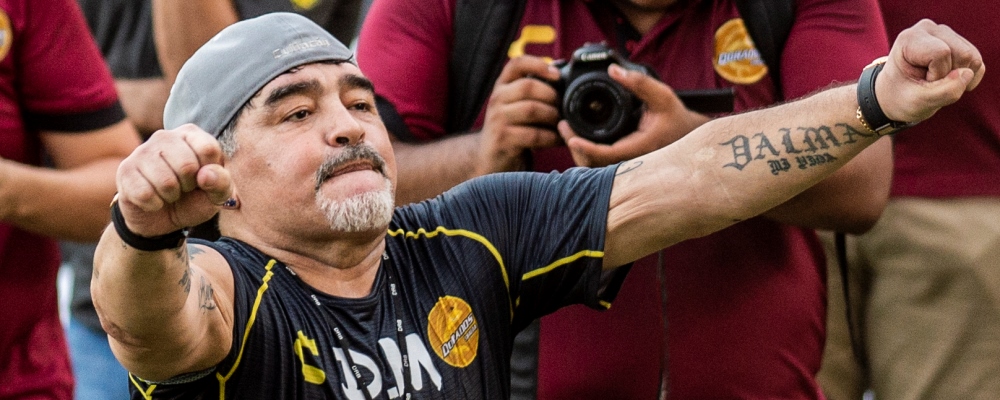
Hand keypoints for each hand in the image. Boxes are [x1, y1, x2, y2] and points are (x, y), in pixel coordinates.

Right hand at [114, 124, 231, 236]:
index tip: (203, 179)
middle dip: (189, 186)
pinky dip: (154, 204)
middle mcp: (165, 136)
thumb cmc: (193, 199)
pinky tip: (153, 200)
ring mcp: (142, 151)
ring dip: (171, 196)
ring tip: (169, 193)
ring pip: (166, 181)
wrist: (161, 218)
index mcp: (191, 134)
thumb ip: (221, 183)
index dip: (210, 174)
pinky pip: (145, 194)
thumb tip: (205, 175)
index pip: (208, 149)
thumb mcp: (216, 195)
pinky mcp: (125, 170)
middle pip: (187, 165)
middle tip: (184, 188)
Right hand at [475, 56, 562, 175]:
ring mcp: (497, 119)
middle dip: (551, 96)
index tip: (557, 74)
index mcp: (502, 86)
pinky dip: (551, 137)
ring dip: (552, 116)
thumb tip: (562, 75)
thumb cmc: (512, 129)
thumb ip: (533, 91)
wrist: (489, 158)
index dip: (538, 63)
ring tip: (562, 124)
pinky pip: (533, 134)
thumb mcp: (517, 106)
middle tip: (563, 108)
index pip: (516, 64)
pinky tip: (557, 140)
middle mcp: (497, 99)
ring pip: (531, 109)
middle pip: (528, 86)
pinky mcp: (503, 139)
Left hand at [558, 64, 709, 166]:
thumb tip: (613, 69)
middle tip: (563, 127)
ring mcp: (625, 164)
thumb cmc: (675, 117)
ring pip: (595, 168)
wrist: (686, 134)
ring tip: (567, 130)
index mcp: (639, 149)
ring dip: (578, 152)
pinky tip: (578, 137)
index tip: (571, 137)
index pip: (606, 155)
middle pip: (594, 166)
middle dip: (576, 149)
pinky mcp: (621, 162)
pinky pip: (599, 164)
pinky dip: (587, 153)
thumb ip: (639, 82)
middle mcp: (630, 161)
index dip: (586, 148)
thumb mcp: (662, 96)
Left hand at [877, 19, 984, 122]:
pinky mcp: (959, 43)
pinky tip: (949, 82)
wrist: (897, 96)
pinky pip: (978, 63)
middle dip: (949, 76)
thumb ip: (944, 91)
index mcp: (910, 38)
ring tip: (936, 81)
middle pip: (962, 54)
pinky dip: (967, 78)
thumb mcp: (918, 102)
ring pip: (972, 58)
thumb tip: (969, 73)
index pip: (941, 53)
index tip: (918, 81)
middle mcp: (928, 29)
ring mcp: (945, 34)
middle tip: (928, 83)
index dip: (936, 74)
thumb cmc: (901, 97)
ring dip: (958, 78)